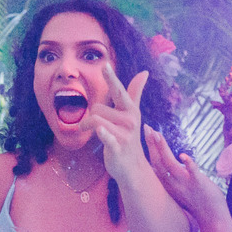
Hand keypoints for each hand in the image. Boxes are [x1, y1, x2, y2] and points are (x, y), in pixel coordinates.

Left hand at [83, 63, 149, 183]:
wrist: (132, 166)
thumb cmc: (128, 137)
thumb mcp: (132, 114)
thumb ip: (135, 92)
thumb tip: (144, 72)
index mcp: (130, 109)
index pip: (118, 91)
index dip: (111, 78)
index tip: (105, 65)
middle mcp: (129, 120)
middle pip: (97, 108)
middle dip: (91, 116)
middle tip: (97, 127)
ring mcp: (124, 134)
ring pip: (95, 120)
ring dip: (86, 126)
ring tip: (89, 132)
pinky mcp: (117, 147)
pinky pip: (106, 137)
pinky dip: (103, 134)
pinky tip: (101, 130)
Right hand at [144, 124, 228, 224]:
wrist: (211, 217)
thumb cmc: (197, 202)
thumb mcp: (180, 189)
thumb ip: (173, 178)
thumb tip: (173, 163)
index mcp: (168, 184)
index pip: (154, 164)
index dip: (150, 149)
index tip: (146, 133)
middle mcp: (172, 183)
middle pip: (158, 162)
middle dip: (152, 145)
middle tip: (147, 128)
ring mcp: (185, 184)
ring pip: (171, 165)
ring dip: (163, 150)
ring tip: (158, 135)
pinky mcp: (199, 184)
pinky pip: (193, 173)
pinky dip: (188, 164)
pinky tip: (183, 156)